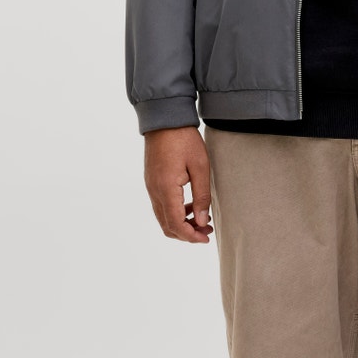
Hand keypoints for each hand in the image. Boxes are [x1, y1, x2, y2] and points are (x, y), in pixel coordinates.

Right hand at [144, 126, 212, 243]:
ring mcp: (150, 186)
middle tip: (206, 230)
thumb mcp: (200, 167)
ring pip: (163, 217)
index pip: (175, 224)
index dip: (191, 236)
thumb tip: (201, 221)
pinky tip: (191, 205)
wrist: (164, 119)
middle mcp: (154, 191)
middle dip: (186, 233)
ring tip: (202, 218)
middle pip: (166, 225)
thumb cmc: (184, 139)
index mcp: (166, 189)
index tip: (206, 238)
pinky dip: (175, 212)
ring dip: (181, 223)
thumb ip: (201, 197)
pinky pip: (161, 206)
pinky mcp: (151, 182)